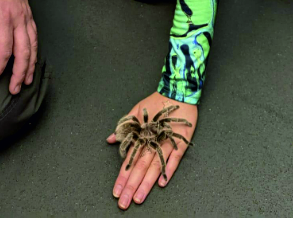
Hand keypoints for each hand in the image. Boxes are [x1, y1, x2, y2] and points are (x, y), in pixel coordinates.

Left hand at [0, 0, 37, 93]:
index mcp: (4, 18)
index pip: (4, 50)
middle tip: (15, 89)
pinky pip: (35, 38)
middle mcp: (19, 20)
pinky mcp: (29, 16)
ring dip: (30, 65)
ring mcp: (27, 18)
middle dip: (20, 73)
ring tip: (27, 80)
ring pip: (33, 46)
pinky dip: (35, 52)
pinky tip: (32, 60)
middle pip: (24, 52)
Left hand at [107, 91, 196, 209]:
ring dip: (146, 183)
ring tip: (139, 198)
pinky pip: (175, 158)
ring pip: (155, 166)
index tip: (116, 192)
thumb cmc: (156, 101)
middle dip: (131, 186)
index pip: (129, 160)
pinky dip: (169, 170)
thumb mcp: (136, 111)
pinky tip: (162, 183)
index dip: (122, 177)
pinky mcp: (181, 140)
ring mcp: (168, 141)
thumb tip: (110, 139)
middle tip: (124, 202)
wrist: (178, 90)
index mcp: (141, 135)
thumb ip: (123, 127)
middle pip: (140, 167)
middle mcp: (152, 140)